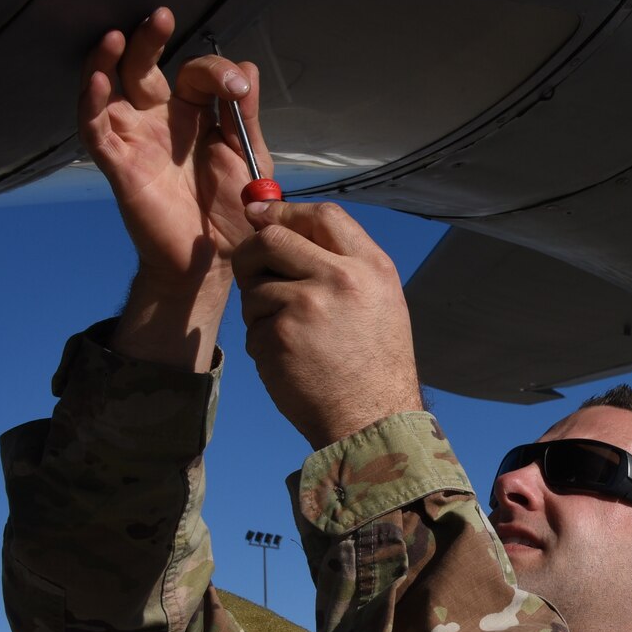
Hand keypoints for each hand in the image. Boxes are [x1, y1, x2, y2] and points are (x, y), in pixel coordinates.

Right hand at [79, 7, 270, 365]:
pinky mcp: (119, 165)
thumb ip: (244, 116)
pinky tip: (96, 81)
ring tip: (116, 36)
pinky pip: (96, 129)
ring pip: (111, 88)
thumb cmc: (232, 211)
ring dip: (108, 61)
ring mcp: (136, 139)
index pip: (197, 74)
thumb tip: (247, 65)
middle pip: (146, 67)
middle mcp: (160, 119)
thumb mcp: (248, 158)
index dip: (216, 73)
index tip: (238, 87)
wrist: (214, 263)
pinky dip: (91, 103)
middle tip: (161, 15)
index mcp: (195, 114)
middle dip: (150, 39)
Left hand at [232, 200, 422, 448]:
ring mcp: (307, 306)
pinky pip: (252, 325)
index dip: (284, 211)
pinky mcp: (280, 335)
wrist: (372, 420)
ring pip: (255, 287)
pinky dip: (262, 342)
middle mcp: (340, 278)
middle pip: (273, 239)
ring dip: (259, 309)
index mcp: (370, 267)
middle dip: (251, 253)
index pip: (323, 214)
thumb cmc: (374, 364)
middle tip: (252, 271)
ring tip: (291, 336)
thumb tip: (284, 230)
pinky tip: (289, 361)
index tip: (261, 215)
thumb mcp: (379, 301)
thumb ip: (341, 264)